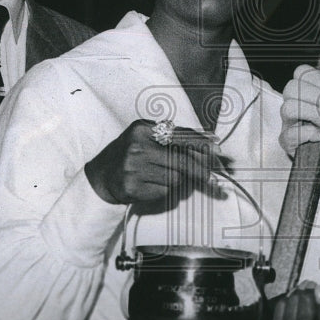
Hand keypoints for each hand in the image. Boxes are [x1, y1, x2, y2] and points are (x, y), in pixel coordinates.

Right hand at [85, 119, 223, 205]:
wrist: (102, 177)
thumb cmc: (131, 154)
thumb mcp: (147, 137)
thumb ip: (174, 138)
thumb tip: (208, 145)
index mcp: (142, 129)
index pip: (179, 136)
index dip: (201, 144)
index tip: (217, 150)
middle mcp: (137, 146)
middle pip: (181, 160)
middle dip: (199, 169)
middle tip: (212, 178)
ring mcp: (133, 168)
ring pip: (175, 178)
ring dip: (178, 181)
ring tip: (164, 177)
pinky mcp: (132, 187)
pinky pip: (164, 191)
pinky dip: (166, 190)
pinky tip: (153, 185)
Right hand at [279, 65, 319, 156]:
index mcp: (305, 91)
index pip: (301, 72)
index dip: (317, 79)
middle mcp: (294, 103)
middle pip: (291, 87)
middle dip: (314, 95)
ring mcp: (288, 122)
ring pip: (288, 108)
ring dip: (311, 114)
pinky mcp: (287, 141)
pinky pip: (288, 135)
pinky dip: (306, 134)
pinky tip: (318, 136)